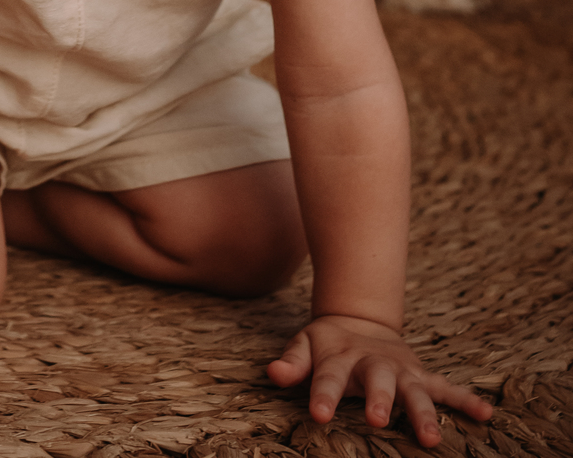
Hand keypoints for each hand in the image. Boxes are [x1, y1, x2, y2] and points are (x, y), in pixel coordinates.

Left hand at [267, 315, 492, 448]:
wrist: (359, 317)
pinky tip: (485, 414)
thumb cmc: (328, 343)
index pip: (328, 378)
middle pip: (378, 382)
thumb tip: (272, 373)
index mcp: (341, 359)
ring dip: (424, 412)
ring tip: (431, 438)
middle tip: (376, 419)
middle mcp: (374, 365)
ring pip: (416, 391)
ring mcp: (401, 370)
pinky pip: (446, 388)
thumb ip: (292, 362)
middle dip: (379, 400)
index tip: (319, 416)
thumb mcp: (305, 345)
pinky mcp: (420, 375)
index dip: (323, 396)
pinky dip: (466, 400)